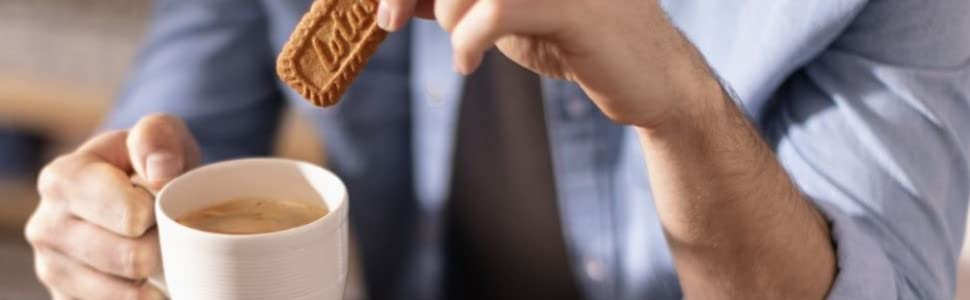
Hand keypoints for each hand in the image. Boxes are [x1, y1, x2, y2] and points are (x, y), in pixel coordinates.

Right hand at [25, 114, 199, 299]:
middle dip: (163, 247)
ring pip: (126, 293)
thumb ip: (159, 136)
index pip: (131, 215)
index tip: (162, 200)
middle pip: (131, 259)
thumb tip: (160, 172)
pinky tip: (147, 279)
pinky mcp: (65, 299)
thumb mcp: (160, 136)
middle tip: (166, 230)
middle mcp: (46, 227)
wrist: (133, 198)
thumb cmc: (149, 166)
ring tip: (157, 250)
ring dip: (155, 276)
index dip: (161, 212)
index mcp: (62, 179)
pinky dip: (142, 298)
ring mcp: (52, 269)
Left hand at [376, 0, 722, 128]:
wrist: (649, 82)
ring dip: (449, 15)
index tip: (383, 5)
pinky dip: (468, 39)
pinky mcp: (576, 6)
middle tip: (389, 22)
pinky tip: (468, 63)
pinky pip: (498, 8)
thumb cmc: (576, 41)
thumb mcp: (507, 13)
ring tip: (463, 45)